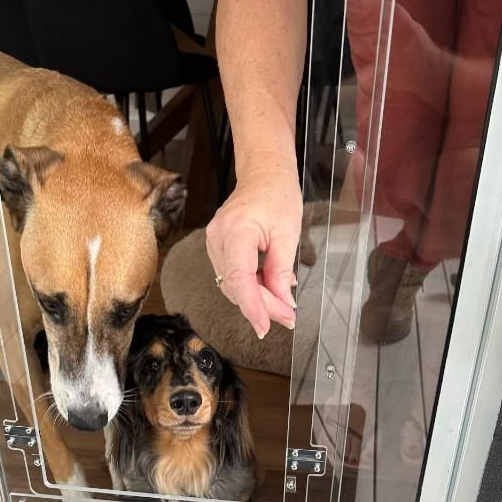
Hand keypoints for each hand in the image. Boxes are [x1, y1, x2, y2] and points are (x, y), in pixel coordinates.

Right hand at [206, 153, 302, 337]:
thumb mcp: (288, 234)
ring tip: (282, 304)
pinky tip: (269, 288)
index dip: (253, 307)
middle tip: (288, 317)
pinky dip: (250, 287)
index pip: (240, 279)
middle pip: (236, 286)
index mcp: (236, 231)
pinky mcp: (217, 247)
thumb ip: (281, 271)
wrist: (263, 174)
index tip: (264, 327)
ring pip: (232, 285)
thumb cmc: (277, 195)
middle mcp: (218, 238)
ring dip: (257, 299)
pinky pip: (232, 276)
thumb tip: (283, 303)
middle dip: (262, 306)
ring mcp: (214, 243)